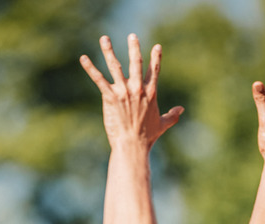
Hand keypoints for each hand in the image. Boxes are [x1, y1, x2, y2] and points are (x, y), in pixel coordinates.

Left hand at [80, 34, 183, 150]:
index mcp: (151, 93)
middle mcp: (138, 89)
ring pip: (115, 66)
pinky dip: (90, 68)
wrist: (132, 145)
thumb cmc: (147, 138)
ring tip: (104, 38)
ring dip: (108, 51)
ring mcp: (123, 91)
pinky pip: (99, 79)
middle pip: (136, 63)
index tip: (157, 47)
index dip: (155, 58)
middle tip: (132, 36)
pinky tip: (84, 58)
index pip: (154, 71)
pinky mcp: (110, 97)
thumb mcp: (163, 125)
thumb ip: (172, 115)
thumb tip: (181, 110)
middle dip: (134, 48)